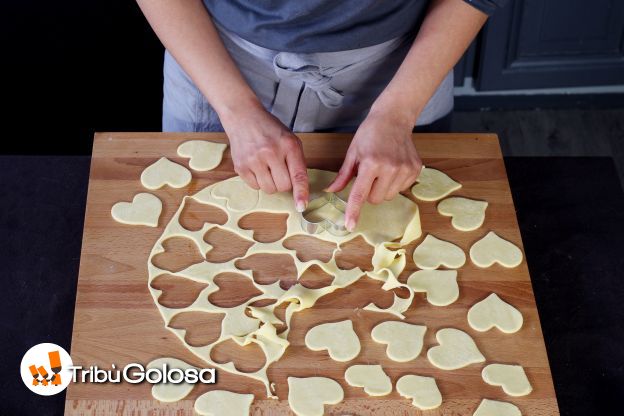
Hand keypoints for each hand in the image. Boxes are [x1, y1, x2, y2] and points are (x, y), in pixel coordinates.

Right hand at [221, 104, 308, 211]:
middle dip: (284, 182)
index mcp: (289, 145)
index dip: (301, 193)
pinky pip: (254, 186)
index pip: (298, 175)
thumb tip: (299, 189)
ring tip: (267, 167)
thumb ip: (297, 162)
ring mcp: (254, 160)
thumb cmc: (270, 130)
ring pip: (269, 189)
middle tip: (279, 169)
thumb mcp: (290, 140)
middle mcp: (271, 152)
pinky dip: (258, 181)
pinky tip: (256, 166)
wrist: (243, 117)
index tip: (302, 206)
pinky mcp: (240, 166)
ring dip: (271, 183)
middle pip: (283, 186)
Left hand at [325, 111, 421, 230]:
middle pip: (375, 199)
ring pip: (388, 196)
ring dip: (382, 188)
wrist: (394, 119)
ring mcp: (405, 169)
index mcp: (371, 163)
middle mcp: (390, 167)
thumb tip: (331, 191)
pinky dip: (394, 183)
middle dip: (369, 192)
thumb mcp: (353, 152)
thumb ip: (343, 175)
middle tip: (368, 175)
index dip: (354, 211)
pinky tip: (393, 167)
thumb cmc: (370, 134)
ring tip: (381, 169)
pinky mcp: (415, 170)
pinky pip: (401, 189)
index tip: (350, 225)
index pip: (360, 194)